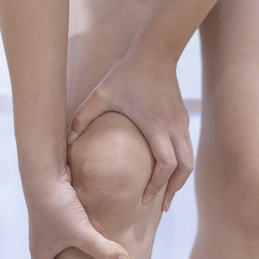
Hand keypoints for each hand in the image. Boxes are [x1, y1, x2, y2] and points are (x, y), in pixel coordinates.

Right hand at [25, 165, 129, 258]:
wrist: (43, 172)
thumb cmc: (58, 206)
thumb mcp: (82, 233)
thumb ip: (104, 249)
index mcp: (41, 251)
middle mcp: (40, 238)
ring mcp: (46, 223)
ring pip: (55, 246)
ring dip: (65, 257)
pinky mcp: (55, 207)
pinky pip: (65, 227)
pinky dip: (74, 235)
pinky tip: (89, 232)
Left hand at [66, 46, 193, 211]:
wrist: (156, 51)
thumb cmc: (127, 73)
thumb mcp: (101, 94)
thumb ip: (83, 117)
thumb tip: (67, 140)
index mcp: (155, 125)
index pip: (166, 164)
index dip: (158, 184)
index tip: (145, 197)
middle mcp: (173, 128)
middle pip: (184, 169)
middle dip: (172, 190)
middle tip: (159, 206)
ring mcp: (182, 123)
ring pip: (190, 161)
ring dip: (179, 180)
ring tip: (166, 196)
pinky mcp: (183, 118)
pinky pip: (187, 149)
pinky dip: (180, 165)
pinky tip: (168, 173)